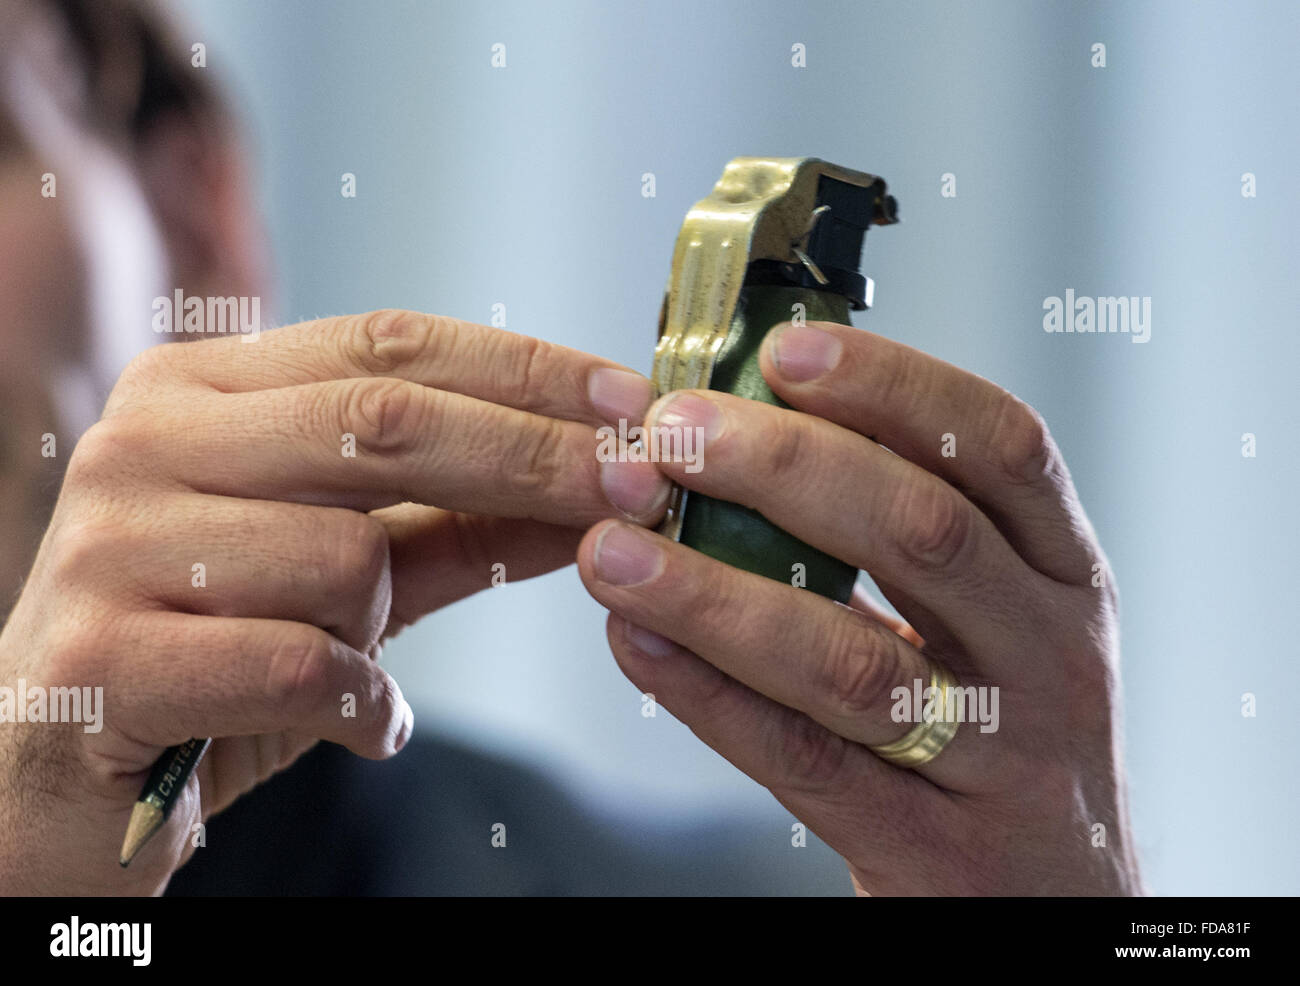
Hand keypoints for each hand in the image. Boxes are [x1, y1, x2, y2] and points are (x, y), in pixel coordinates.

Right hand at [0, 309, 667, 894]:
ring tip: (351, 652)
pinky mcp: (102, 656)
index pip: (388, 344)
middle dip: (531, 456)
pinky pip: (295, 663)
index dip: (523, 368)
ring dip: (384, 618)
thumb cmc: (218, 647)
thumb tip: (596, 486)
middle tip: (641, 490)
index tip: (631, 402)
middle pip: (381, 420)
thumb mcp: (347, 569)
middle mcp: (146, 438)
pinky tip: (356, 719)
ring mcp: (110, 541)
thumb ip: (456, 520)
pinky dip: (358, 702)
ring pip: (344, 554)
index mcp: (202, 389)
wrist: (54, 765)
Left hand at [578, 319, 1142, 895]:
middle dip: (787, 469)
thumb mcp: (1001, 617)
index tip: (786, 350)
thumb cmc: (1006, 726)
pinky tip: (638, 645)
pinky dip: (709, 698)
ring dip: (719, 594)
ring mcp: (1001, 758)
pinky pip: (805, 762)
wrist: (1064, 898)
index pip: (1000, 446)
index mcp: (1065, 572)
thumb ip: (914, 533)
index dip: (894, 385)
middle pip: (923, 533)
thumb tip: (758, 423)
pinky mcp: (930, 848)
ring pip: (851, 660)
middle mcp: (1050, 654)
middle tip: (673, 436)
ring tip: (615, 550)